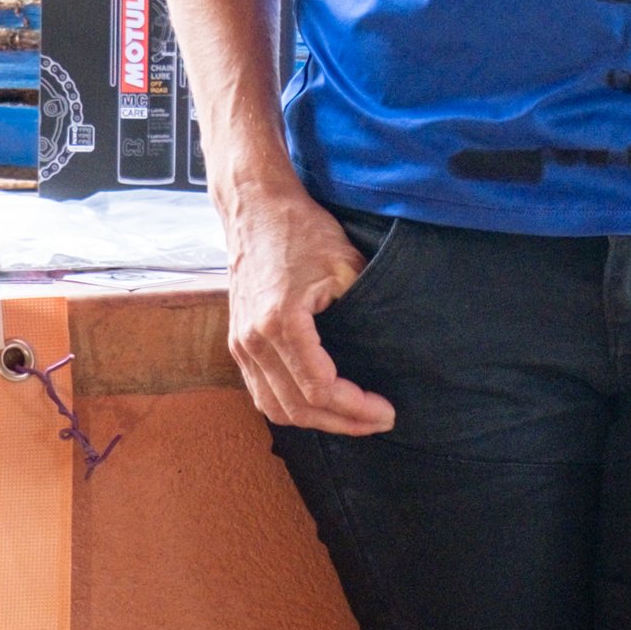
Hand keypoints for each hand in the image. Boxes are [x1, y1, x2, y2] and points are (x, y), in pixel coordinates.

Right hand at [221, 189, 397, 435]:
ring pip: (275, 407)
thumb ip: (365, 307)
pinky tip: (320, 404)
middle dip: (342, 422)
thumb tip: (393, 347)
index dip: (355, 408)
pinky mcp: (237, 340)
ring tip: (352, 419)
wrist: (254, 207)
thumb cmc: (300, 229)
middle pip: (297, 408)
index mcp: (280, 322)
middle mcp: (253, 340)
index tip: (386, 409)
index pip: (320, 388)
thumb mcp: (345, 263)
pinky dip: (290, 406)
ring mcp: (240, 343)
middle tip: (378, 421)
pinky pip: (261, 392)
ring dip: (316, 420)